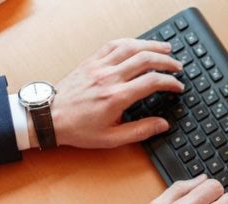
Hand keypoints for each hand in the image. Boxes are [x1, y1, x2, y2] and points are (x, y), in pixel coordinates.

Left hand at [48, 38, 183, 148]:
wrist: (50, 117)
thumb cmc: (78, 129)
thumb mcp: (111, 138)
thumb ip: (140, 131)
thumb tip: (162, 125)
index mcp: (116, 97)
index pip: (152, 82)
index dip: (170, 82)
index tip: (177, 86)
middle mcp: (109, 78)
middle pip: (145, 59)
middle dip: (166, 61)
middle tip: (177, 67)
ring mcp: (99, 66)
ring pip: (130, 47)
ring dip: (151, 45)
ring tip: (166, 49)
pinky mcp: (91, 61)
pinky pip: (113, 44)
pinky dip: (130, 41)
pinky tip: (139, 44)